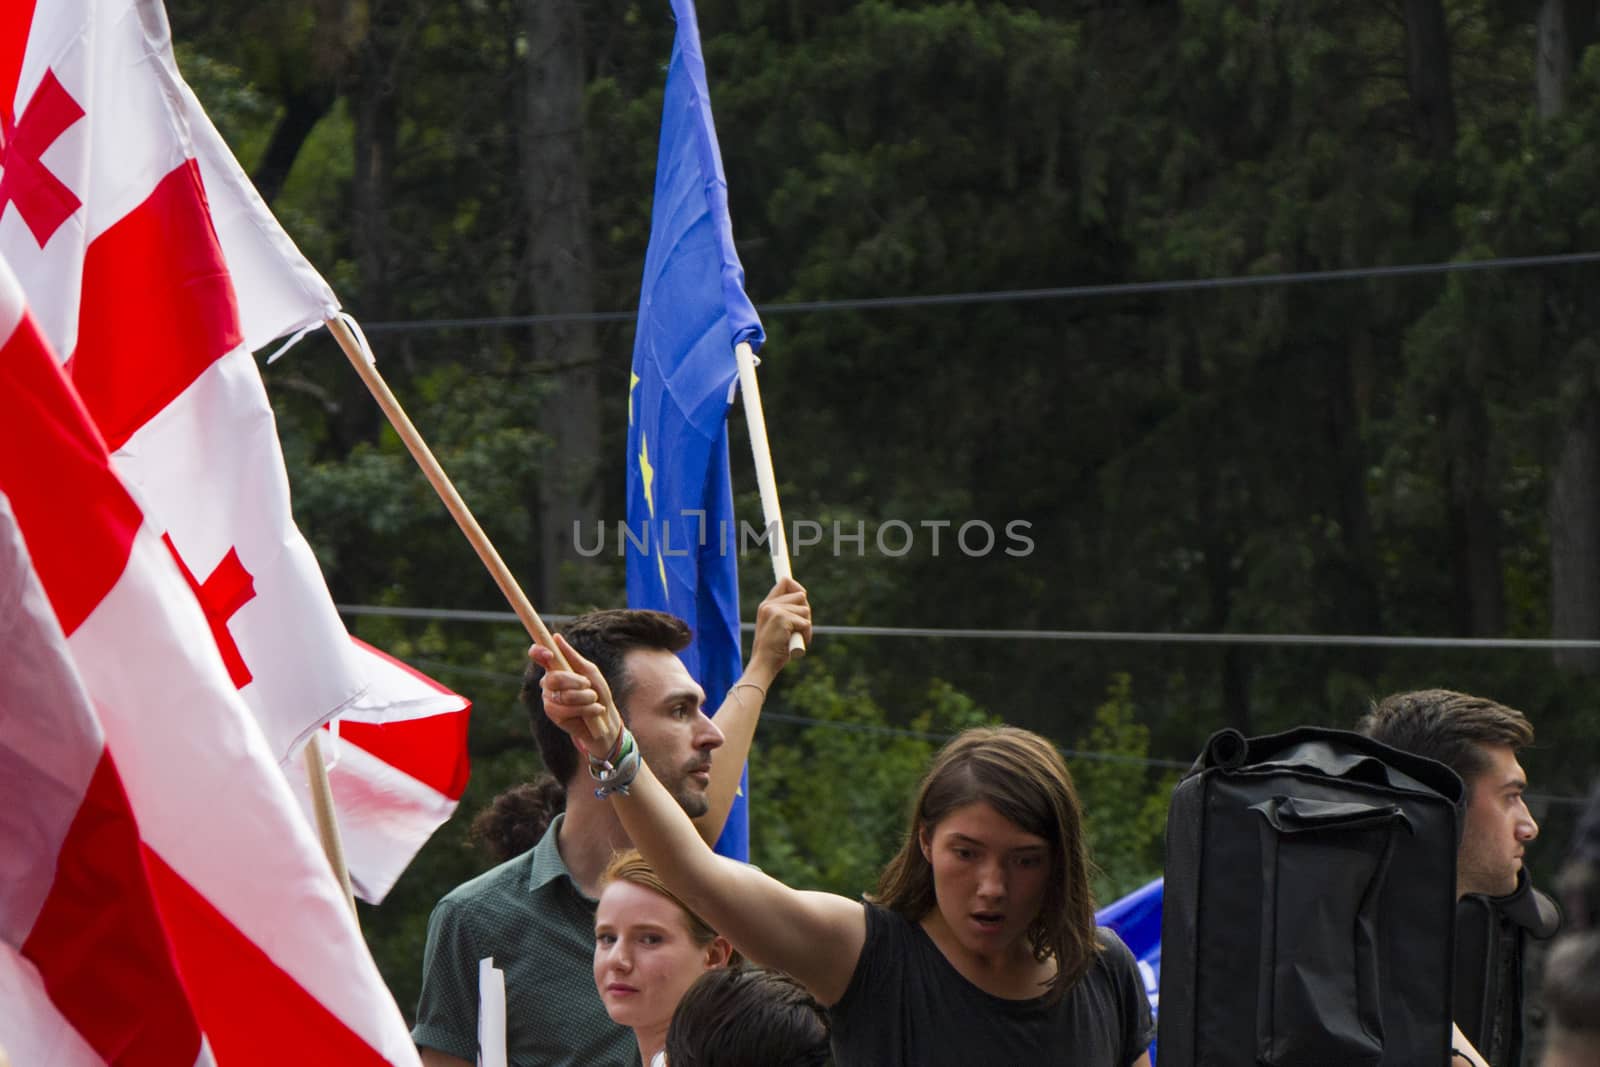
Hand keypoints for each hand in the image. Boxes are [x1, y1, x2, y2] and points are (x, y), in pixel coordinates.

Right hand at [530, 634, 622, 756]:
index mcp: (556, 667)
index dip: (539, 651)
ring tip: (595, 700)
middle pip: (553, 678)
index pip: (538, 654)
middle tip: (588, 685)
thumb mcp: (590, 672)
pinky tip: (595, 710)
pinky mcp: (553, 714)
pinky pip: (565, 710)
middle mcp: (548, 682)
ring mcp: (548, 698)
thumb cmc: (598, 693)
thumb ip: (572, 656)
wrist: (605, 721)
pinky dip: (585, 709)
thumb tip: (556, 637)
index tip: (549, 654)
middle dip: (575, 682)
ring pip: (562, 696)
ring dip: (585, 698)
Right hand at [749, 577, 811, 678]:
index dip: (797, 586)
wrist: (763, 664)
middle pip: (801, 595)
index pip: (785, 582)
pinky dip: (805, 635)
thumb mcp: (776, 627)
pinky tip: (794, 644)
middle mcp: (769, 605)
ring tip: (794, 639)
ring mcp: (775, 610)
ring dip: (806, 627)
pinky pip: (806, 623)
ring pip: (805, 610)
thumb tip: (803, 597)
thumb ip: (785, 612)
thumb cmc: (772, 649)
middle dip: (805, 612)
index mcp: (766, 605)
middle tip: (798, 629)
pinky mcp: (782, 618)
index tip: (803, 594)